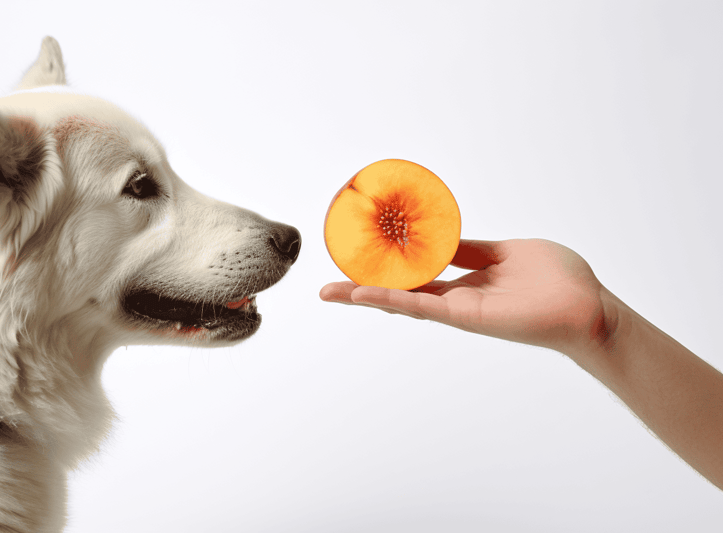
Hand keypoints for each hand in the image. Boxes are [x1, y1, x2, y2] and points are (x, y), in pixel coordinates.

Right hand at [320, 239, 616, 353]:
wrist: (586, 306)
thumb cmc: (557, 279)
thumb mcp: (505, 252)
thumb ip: (473, 250)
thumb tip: (445, 237)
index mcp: (466, 281)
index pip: (419, 273)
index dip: (391, 265)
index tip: (364, 255)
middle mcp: (456, 297)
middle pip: (401, 291)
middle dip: (365, 287)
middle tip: (329, 283)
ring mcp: (457, 309)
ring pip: (401, 301)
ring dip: (363, 296)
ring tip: (329, 291)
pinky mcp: (463, 316)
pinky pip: (419, 306)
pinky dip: (387, 299)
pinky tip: (359, 294)